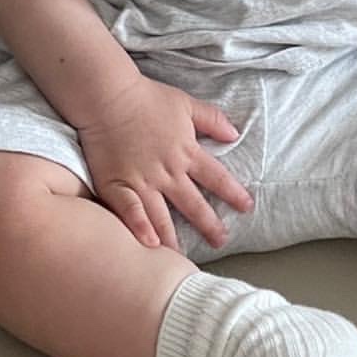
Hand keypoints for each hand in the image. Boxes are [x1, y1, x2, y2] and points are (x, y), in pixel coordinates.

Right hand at [75, 75, 254, 251]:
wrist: (108, 96)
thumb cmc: (147, 98)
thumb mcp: (185, 103)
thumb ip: (212, 119)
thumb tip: (235, 134)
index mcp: (186, 152)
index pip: (216, 178)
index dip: (233, 193)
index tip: (247, 207)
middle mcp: (168, 172)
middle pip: (193, 204)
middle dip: (209, 225)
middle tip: (221, 242)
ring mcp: (142, 181)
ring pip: (163, 216)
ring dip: (175, 239)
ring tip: (183, 260)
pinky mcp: (116, 184)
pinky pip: (130, 212)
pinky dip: (140, 229)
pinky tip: (148, 246)